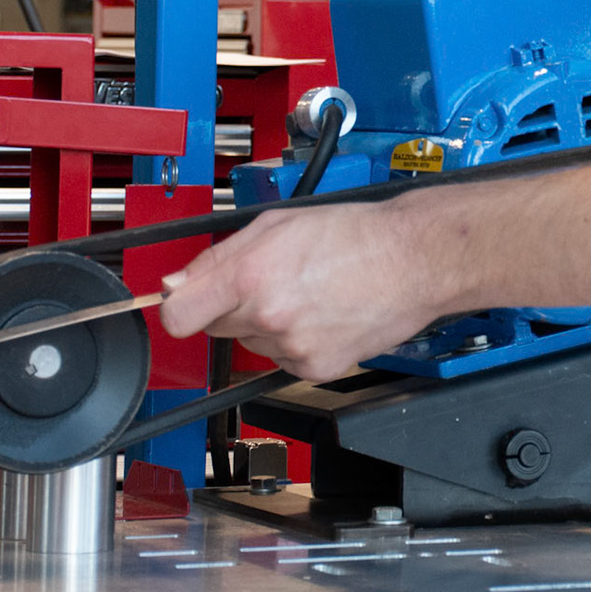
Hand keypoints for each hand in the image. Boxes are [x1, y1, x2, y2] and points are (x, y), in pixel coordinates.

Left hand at [158, 200, 441, 380]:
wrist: (413, 260)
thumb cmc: (355, 234)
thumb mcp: (277, 223)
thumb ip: (219, 255)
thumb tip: (177, 283)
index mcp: (251, 274)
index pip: (178, 315)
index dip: (178, 307)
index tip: (186, 302)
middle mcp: (267, 315)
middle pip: (215, 327)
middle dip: (232, 306)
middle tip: (271, 281)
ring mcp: (292, 347)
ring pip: (252, 343)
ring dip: (267, 323)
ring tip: (308, 293)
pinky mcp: (315, 368)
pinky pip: (283, 359)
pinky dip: (297, 341)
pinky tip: (323, 314)